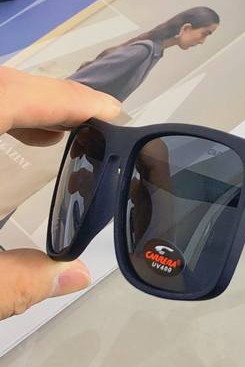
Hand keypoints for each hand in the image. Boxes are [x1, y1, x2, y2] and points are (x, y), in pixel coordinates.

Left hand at [0, 67, 121, 319]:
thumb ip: (13, 283)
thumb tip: (74, 278)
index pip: (15, 96)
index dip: (69, 98)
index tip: (113, 112)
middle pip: (2, 83)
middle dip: (53, 95)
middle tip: (97, 120)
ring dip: (25, 101)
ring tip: (62, 128)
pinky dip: (2, 111)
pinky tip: (18, 136)